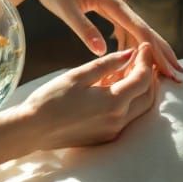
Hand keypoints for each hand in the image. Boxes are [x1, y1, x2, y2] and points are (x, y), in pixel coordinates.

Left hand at [0, 0, 182, 81]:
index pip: (140, 29)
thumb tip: (102, 52)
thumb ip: (83, 28)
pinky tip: (132, 62)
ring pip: (135, 32)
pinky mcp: (105, 8)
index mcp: (111, 1)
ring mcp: (112, 5)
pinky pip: (123, 30)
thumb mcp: (64, 7)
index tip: (172, 69)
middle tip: (179, 77)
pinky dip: (129, 46)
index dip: (158, 51)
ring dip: (144, 53)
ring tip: (158, 76)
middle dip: (161, 53)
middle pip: (144, 31)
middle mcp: (117, 2)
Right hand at [17, 43, 160, 150]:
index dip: (146, 60)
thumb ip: (107, 65)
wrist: (33, 129)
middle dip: (149, 75)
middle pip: (148, 96)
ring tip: (131, 69)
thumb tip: (130, 54)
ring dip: (141, 88)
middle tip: (142, 57)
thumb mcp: (78, 76)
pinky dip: (130, 99)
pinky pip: (128, 116)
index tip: (143, 45)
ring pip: (140, 108)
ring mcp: (113, 131)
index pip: (142, 79)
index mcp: (113, 102)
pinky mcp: (106, 136)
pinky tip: (116, 86)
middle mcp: (119, 120)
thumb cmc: (52, 99)